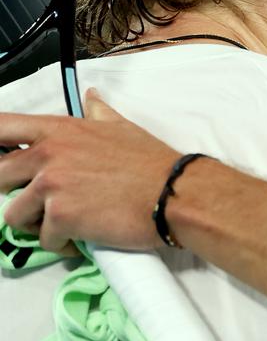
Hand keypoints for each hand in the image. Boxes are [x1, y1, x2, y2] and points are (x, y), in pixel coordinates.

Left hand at [0, 91, 181, 251]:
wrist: (175, 193)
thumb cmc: (151, 162)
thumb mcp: (121, 128)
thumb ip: (97, 113)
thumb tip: (91, 97)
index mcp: (60, 130)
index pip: (1, 127)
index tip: (2, 162)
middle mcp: (48, 154)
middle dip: (16, 192)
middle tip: (45, 202)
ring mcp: (51, 185)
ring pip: (15, 215)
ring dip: (38, 224)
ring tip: (68, 223)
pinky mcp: (60, 216)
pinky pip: (43, 239)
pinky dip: (62, 243)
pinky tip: (83, 237)